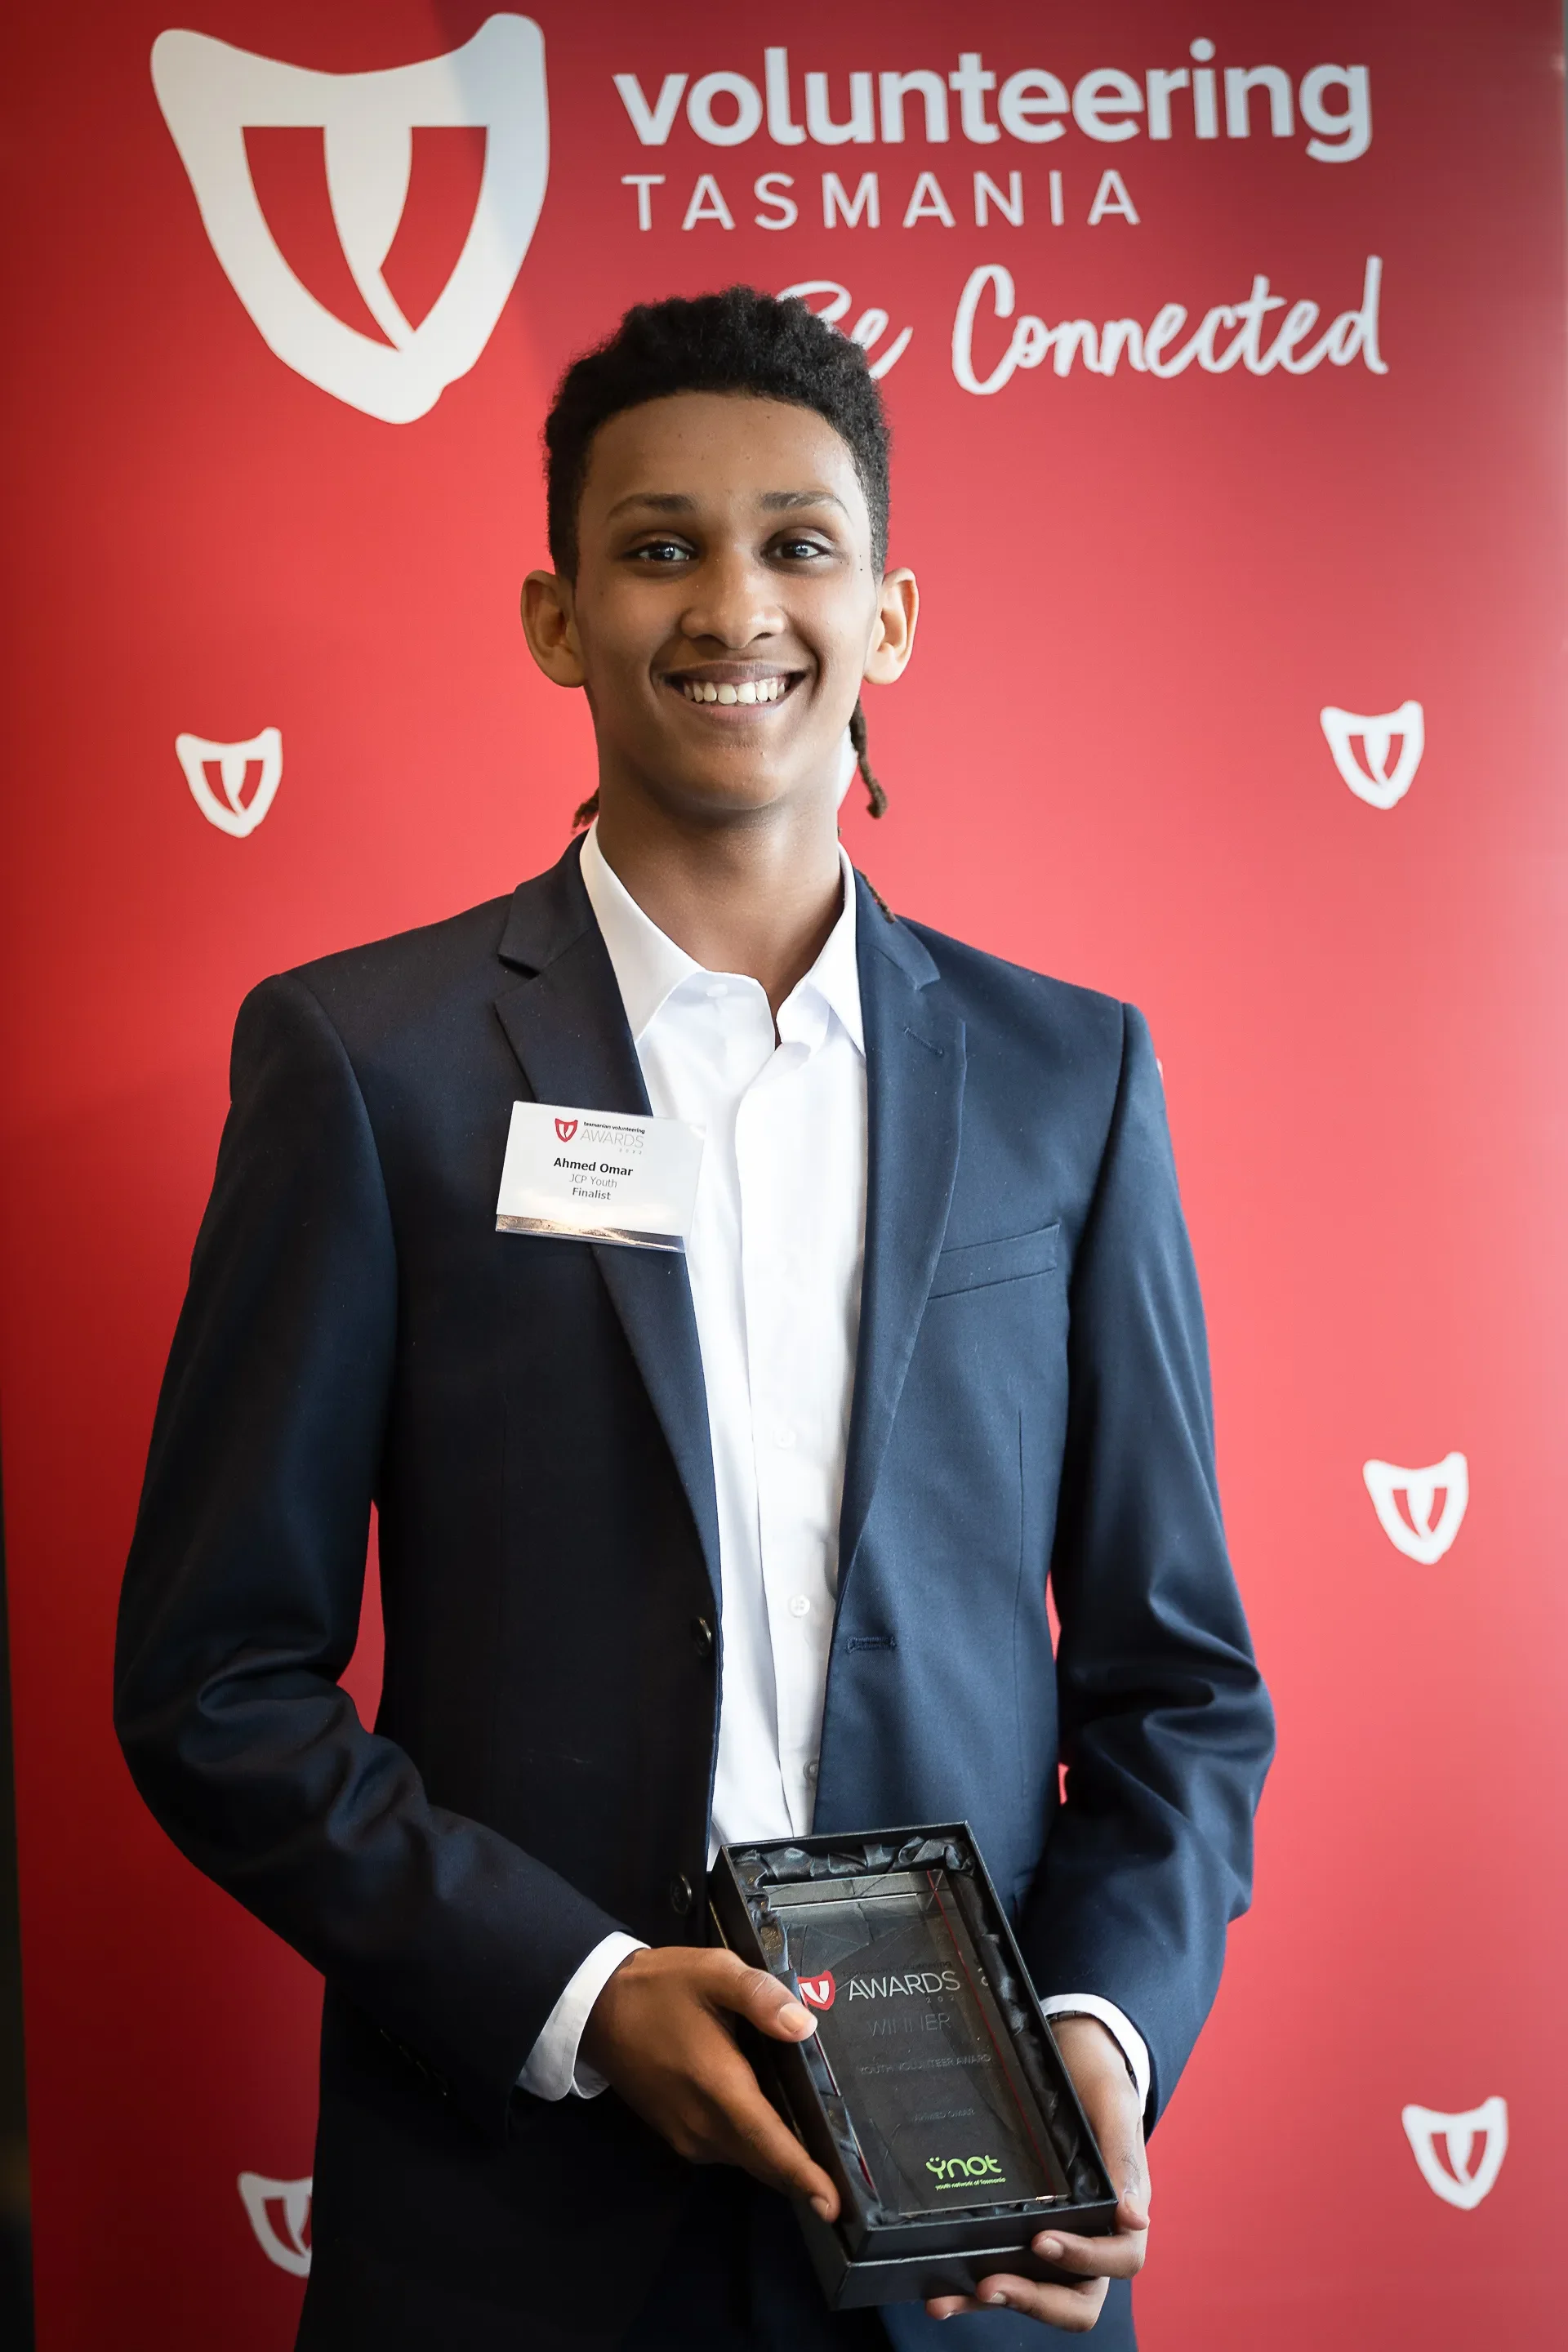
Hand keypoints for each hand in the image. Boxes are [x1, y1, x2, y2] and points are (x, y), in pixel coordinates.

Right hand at [580, 1945, 840, 2220]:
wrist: (597, 2009)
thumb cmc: (660, 1988)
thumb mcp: (713, 1972)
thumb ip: (760, 1996)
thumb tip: (804, 2026)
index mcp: (717, 2086)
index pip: (768, 2142)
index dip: (803, 2175)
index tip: (833, 2205)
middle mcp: (702, 2124)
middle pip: (762, 2161)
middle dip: (802, 2174)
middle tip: (843, 2176)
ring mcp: (686, 2135)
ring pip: (745, 2159)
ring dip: (777, 2161)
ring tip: (816, 2151)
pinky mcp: (676, 2134)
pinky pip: (726, 2151)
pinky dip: (754, 2151)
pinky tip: (771, 2130)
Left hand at [925, 2016, 1149, 2329]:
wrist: (1069, 2053)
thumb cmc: (1097, 2080)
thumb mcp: (1114, 2106)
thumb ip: (1124, 2156)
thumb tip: (1136, 2219)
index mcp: (1123, 2212)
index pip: (1118, 2259)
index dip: (1082, 2259)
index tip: (1041, 2240)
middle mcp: (1091, 2236)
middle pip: (1078, 2299)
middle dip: (1035, 2300)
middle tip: (990, 2285)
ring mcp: (1055, 2238)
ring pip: (1035, 2292)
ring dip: (992, 2302)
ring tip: (943, 2302)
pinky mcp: (1020, 2232)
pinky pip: (1004, 2269)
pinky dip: (971, 2287)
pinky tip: (939, 2292)